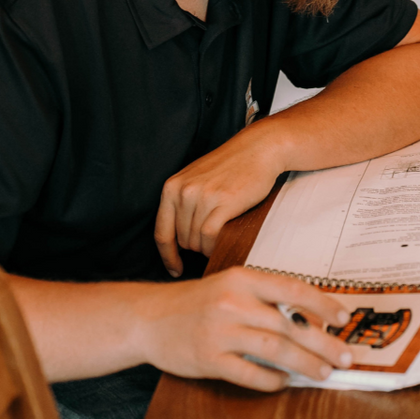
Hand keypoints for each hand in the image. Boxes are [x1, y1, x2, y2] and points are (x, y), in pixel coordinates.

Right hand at [135, 267, 356, 390]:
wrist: (147, 318)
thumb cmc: (196, 303)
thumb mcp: (230, 287)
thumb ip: (265, 299)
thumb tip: (311, 321)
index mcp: (242, 279)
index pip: (292, 289)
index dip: (323, 304)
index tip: (344, 318)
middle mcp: (232, 302)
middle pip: (289, 324)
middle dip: (323, 342)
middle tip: (346, 356)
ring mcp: (219, 331)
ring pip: (274, 349)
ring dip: (304, 363)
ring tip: (324, 372)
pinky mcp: (208, 359)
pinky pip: (248, 373)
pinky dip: (271, 380)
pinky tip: (284, 382)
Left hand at [155, 128, 285, 276]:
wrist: (258, 149)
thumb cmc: (230, 166)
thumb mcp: (196, 179)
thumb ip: (182, 203)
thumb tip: (178, 239)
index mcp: (172, 187)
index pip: (161, 232)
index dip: (167, 256)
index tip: (175, 269)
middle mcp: (183, 191)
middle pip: (181, 240)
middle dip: (195, 247)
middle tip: (211, 241)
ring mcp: (202, 196)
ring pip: (196, 240)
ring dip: (207, 247)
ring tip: (221, 236)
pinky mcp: (223, 202)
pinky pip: (210, 236)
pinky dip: (214, 246)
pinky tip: (222, 242)